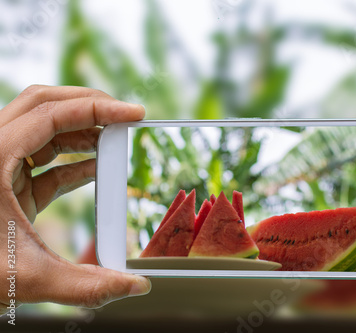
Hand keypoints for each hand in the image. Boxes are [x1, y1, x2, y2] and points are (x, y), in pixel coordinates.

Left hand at [0, 85, 150, 314]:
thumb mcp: (28, 278)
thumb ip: (88, 285)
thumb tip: (138, 287)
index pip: (50, 114)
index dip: (97, 108)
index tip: (134, 114)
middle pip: (43, 105)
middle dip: (89, 105)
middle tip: (125, 117)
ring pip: (43, 128)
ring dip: (83, 131)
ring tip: (116, 142)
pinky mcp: (6, 183)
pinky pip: (44, 159)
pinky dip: (74, 160)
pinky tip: (98, 170)